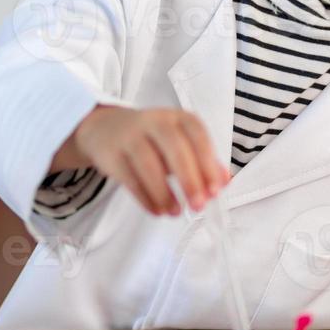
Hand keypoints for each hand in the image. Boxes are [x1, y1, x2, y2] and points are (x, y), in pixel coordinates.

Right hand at [70, 105, 230, 214]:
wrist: (105, 128)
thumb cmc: (151, 140)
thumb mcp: (179, 143)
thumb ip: (203, 161)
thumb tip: (224, 180)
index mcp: (176, 118)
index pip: (197, 134)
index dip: (208, 162)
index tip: (216, 189)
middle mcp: (153, 122)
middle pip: (174, 147)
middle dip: (189, 179)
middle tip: (198, 206)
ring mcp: (130, 136)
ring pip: (148, 163)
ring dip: (164, 192)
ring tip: (174, 212)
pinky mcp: (111, 154)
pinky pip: (129, 178)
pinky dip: (145, 198)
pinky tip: (156, 210)